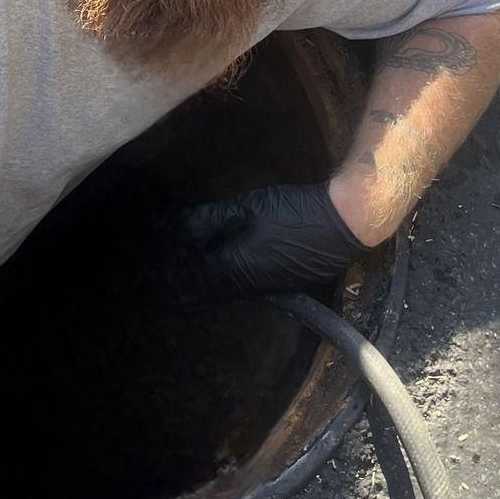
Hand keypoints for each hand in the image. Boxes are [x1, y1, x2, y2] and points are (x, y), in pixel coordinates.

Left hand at [175, 182, 369, 299]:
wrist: (343, 223)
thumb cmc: (293, 212)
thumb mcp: (247, 208)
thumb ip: (212, 220)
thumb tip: (181, 228)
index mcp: (233, 269)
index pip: (193, 281)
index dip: (173, 276)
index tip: (156, 272)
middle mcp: (249, 285)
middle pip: (211, 290)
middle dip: (190, 281)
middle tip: (171, 272)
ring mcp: (271, 286)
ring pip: (231, 288)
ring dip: (212, 279)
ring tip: (197, 266)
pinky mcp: (288, 281)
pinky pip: (251, 284)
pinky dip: (234, 275)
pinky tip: (233, 263)